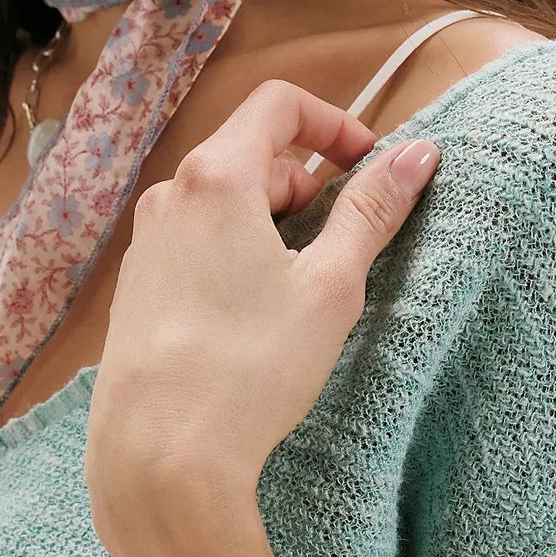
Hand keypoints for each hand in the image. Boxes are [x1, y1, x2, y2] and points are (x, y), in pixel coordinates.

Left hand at [85, 77, 440, 545]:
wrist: (161, 451)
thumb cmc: (250, 366)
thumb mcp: (331, 286)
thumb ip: (372, 212)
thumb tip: (416, 155)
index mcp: (216, 176)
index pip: (280, 105)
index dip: (336, 125)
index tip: (370, 169)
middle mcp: (170, 197)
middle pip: (252, 156)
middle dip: (309, 187)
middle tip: (344, 248)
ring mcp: (148, 244)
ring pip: (224, 206)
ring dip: (274, 227)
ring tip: (303, 293)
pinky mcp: (139, 291)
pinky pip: (198, 247)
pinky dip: (238, 259)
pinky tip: (257, 322)